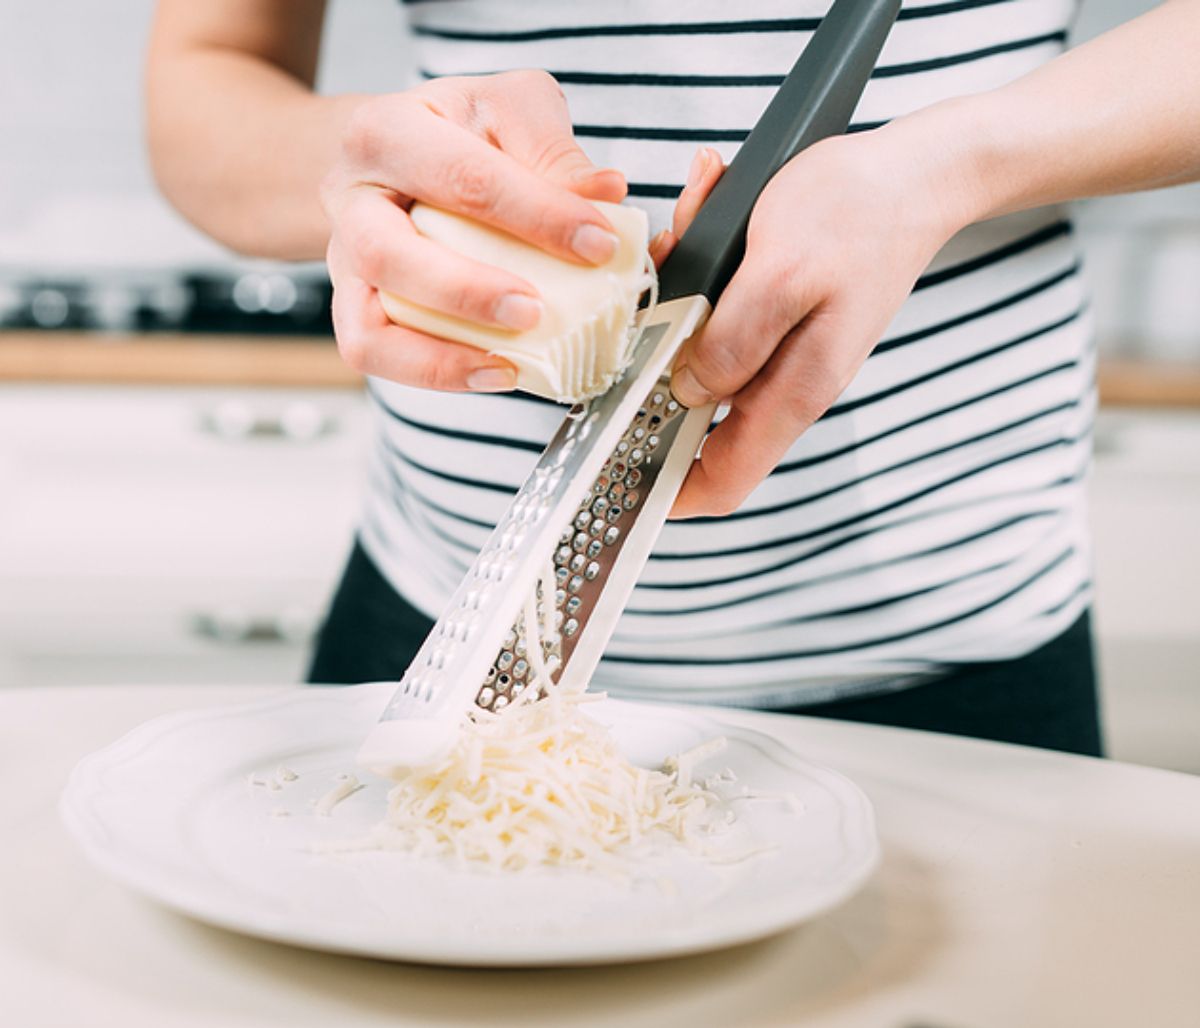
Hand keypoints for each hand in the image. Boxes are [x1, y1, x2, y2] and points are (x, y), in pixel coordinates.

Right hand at [322, 71, 627, 391]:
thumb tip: (605, 193)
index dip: (538, 215)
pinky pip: (376, 354)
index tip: (599, 245)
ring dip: (440, 354)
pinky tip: (496, 372)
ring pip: (366, 326)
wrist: (393, 154)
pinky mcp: (353, 307)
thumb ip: (553, 149)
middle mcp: (350, 200)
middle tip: (535, 310)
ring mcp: (344, 262)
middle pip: (388, 255)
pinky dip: (435, 373)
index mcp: (388, 132)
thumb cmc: (457, 130)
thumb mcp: (508, 109)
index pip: (464, 178)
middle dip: (467, 292)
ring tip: (509, 362)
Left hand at [664, 127, 974, 517]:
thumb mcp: (781, 272)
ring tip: (685, 235)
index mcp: (795, 391)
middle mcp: (788, 385)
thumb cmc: (856, 212)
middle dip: (658, 366)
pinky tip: (706, 222)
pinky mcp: (778, 323)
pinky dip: (701, 276)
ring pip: (702, 359)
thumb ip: (732, 342)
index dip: (669, 491)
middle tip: (649, 298)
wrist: (913, 174)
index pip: (725, 480)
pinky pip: (720, 318)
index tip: (620, 473)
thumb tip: (689, 391)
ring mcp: (784, 355)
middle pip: (699, 417)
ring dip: (679, 307)